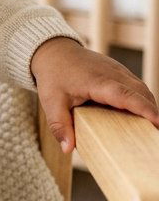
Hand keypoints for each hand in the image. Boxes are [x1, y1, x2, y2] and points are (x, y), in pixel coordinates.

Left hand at [30, 36, 158, 153]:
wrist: (54, 50)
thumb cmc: (53, 76)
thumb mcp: (51, 102)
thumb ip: (60, 126)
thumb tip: (67, 149)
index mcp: (98, 82)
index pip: (126, 95)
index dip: (144, 109)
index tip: (158, 123)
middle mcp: (113, 73)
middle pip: (141, 93)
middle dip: (152, 113)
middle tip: (155, 137)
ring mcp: (118, 70)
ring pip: (142, 88)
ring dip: (149, 107)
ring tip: (151, 130)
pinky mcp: (119, 71)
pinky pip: (137, 85)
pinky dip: (143, 100)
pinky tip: (141, 116)